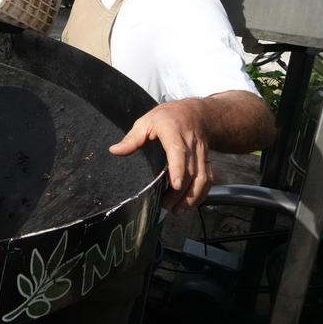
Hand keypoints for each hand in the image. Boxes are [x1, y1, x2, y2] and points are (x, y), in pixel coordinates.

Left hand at [109, 98, 212, 213]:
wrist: (197, 113)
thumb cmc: (168, 117)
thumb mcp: (146, 121)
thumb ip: (132, 138)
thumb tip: (114, 150)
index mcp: (174, 132)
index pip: (178, 151)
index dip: (178, 168)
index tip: (175, 184)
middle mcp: (191, 144)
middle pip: (191, 171)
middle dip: (181, 192)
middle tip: (166, 206)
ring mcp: (201, 154)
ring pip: (202, 178)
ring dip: (192, 197)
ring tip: (178, 210)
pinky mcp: (206, 162)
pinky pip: (208, 180)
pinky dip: (201, 194)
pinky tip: (189, 204)